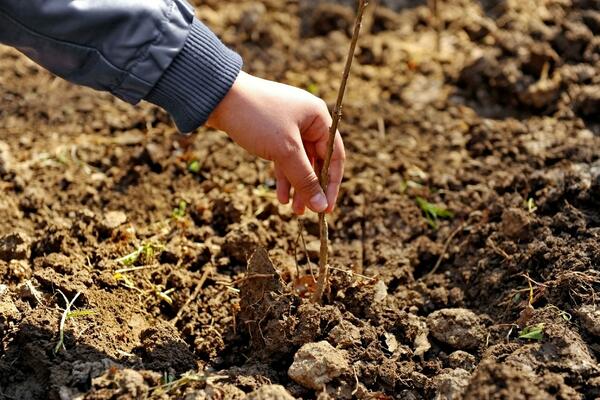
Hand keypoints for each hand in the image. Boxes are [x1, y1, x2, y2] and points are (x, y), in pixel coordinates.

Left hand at [207, 71, 344, 214]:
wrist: (218, 97)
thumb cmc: (258, 118)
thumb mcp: (285, 151)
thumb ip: (305, 179)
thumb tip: (321, 206)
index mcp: (318, 117)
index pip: (334, 156)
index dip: (332, 184)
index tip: (326, 208)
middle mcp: (307, 120)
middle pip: (316, 160)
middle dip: (311, 187)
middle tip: (307, 212)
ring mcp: (289, 125)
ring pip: (298, 161)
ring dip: (297, 185)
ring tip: (293, 209)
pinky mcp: (271, 131)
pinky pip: (283, 157)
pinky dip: (283, 175)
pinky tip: (281, 196)